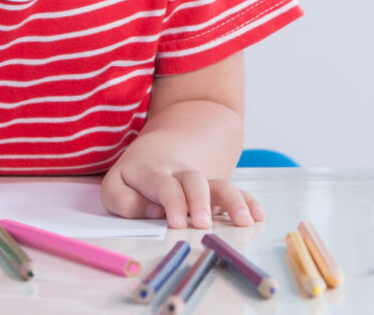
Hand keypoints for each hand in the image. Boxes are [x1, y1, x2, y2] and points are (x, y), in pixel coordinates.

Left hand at [101, 154, 263, 229]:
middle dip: (200, 201)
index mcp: (152, 172)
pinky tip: (258, 215)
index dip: (172, 201)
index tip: (178, 222)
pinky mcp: (214, 189)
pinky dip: (248, 201)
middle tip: (203, 224)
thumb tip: (154, 213)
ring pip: (219, 184)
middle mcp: (180, 174)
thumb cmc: (134, 178)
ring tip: (244, 222)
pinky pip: (235, 191)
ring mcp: (201, 181)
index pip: (164, 184)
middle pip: (193, 180)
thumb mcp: (115, 187)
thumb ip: (126, 202)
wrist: (160, 149)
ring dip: (232, 201)